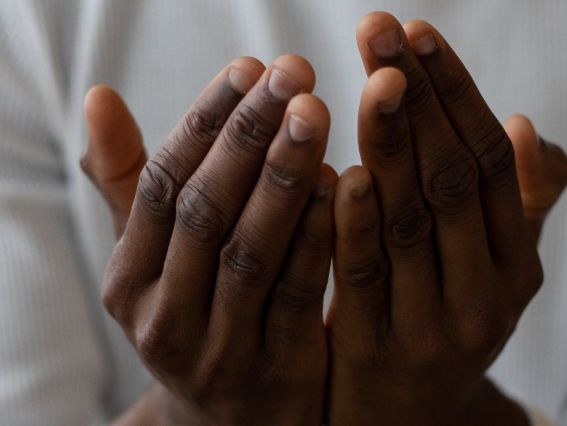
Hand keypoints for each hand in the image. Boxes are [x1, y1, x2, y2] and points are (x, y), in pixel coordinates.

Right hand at [82, 55, 335, 424]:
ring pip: (249, 250)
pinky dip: (316, 236)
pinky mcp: (275, 372)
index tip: (248, 68)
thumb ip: (131, 186)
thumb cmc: (199, 313)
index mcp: (128, 280)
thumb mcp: (156, 261)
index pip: (161, 186)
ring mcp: (217, 350)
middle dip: (248, 135)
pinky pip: (297, 294)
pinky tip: (342, 182)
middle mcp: (162, 317)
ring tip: (314, 113)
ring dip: (283, 176)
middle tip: (292, 74)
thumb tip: (97, 98)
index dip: (205, 122)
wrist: (233, 421)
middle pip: (204, 210)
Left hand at [326, 12, 566, 424]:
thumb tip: (524, 127)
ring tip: (373, 77)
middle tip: (381, 29)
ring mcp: (434, 326)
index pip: (490, 161)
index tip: (417, 33)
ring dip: (392, 143)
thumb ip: (512, 205)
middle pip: (452, 179)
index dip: (455, 93)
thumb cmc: (439, 319)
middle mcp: (487, 292)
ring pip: (412, 221)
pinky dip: (355, 223)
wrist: (403, 420)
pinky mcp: (378, 354)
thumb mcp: (489, 269)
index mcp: (517, 263)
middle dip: (417, 98)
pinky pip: (366, 278)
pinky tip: (342, 170)